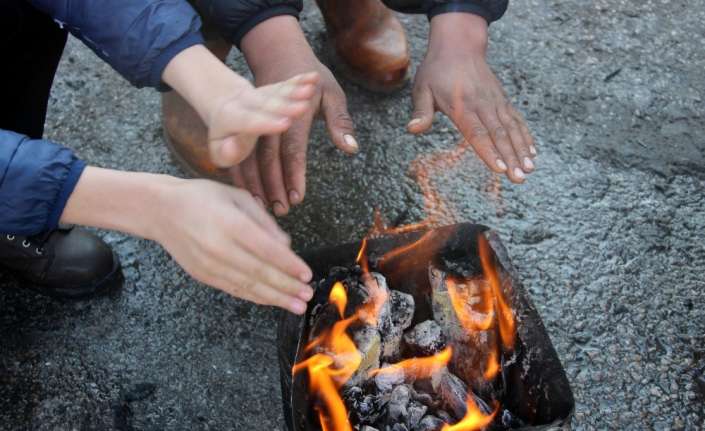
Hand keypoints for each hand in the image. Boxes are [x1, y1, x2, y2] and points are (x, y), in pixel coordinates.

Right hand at [61, 167, 313, 313]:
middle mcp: (219, 247)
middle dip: (287, 286)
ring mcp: (209, 265)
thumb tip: (286, 246)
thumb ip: (263, 221)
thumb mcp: (237, 196)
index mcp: (230, 223)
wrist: (160, 211)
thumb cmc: (202, 198)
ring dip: (276, 298)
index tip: (307, 274)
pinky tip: (273, 301)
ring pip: (248, 286)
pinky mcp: (203, 275)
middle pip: (260, 272)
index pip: (266, 249)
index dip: (289, 265)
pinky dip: (256, 297)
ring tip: (297, 305)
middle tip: (308, 295)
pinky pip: (235, 289)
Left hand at [207, 72, 319, 167]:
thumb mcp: (216, 149)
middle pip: (267, 104)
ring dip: (295, 91)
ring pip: (278, 92)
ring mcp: (261, 95)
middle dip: (285, 105)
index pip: (248, 121)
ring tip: (311, 88)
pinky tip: (314, 77)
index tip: (284, 123)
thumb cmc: (222, 138)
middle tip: (303, 107)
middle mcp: (246, 103)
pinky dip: (300, 80)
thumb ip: (226, 153)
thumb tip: (233, 150)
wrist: (221, 104)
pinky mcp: (272, 90)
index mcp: (231, 117)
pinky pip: (286, 84)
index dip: (265, 122)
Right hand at [237, 16, 356, 214]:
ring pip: (251, 157)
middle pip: (268, 157)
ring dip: (257, 183)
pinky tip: (249, 192)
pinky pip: (241, 152)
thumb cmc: (313, 79)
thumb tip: (350, 148)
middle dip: (273, 185)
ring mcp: (256, 120)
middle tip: (280, 209)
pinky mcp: (248, 124)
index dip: (294, 174)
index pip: (293, 149)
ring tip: (265, 206)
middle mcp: (272, 117)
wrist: (280, 55)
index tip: (297, 197)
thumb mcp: (332, 94)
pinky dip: (243, 173)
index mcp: (295, 113)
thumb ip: (340, 122)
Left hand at [408, 13, 535, 182]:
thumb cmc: (436, 71)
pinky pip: (516, 120)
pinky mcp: (502, 100)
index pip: (477, 133)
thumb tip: (412, 129)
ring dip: (522, 150)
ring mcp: (495, 102)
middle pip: (498, 135)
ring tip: (530, 170)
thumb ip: (421, 111)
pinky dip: (525, 136)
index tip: (500, 169)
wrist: (459, 45)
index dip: (489, 152)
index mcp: (461, 106)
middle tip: (519, 178)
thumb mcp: (422, 88)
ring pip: (511, 129)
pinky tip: (532, 152)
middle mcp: (482, 105)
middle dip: (511, 158)